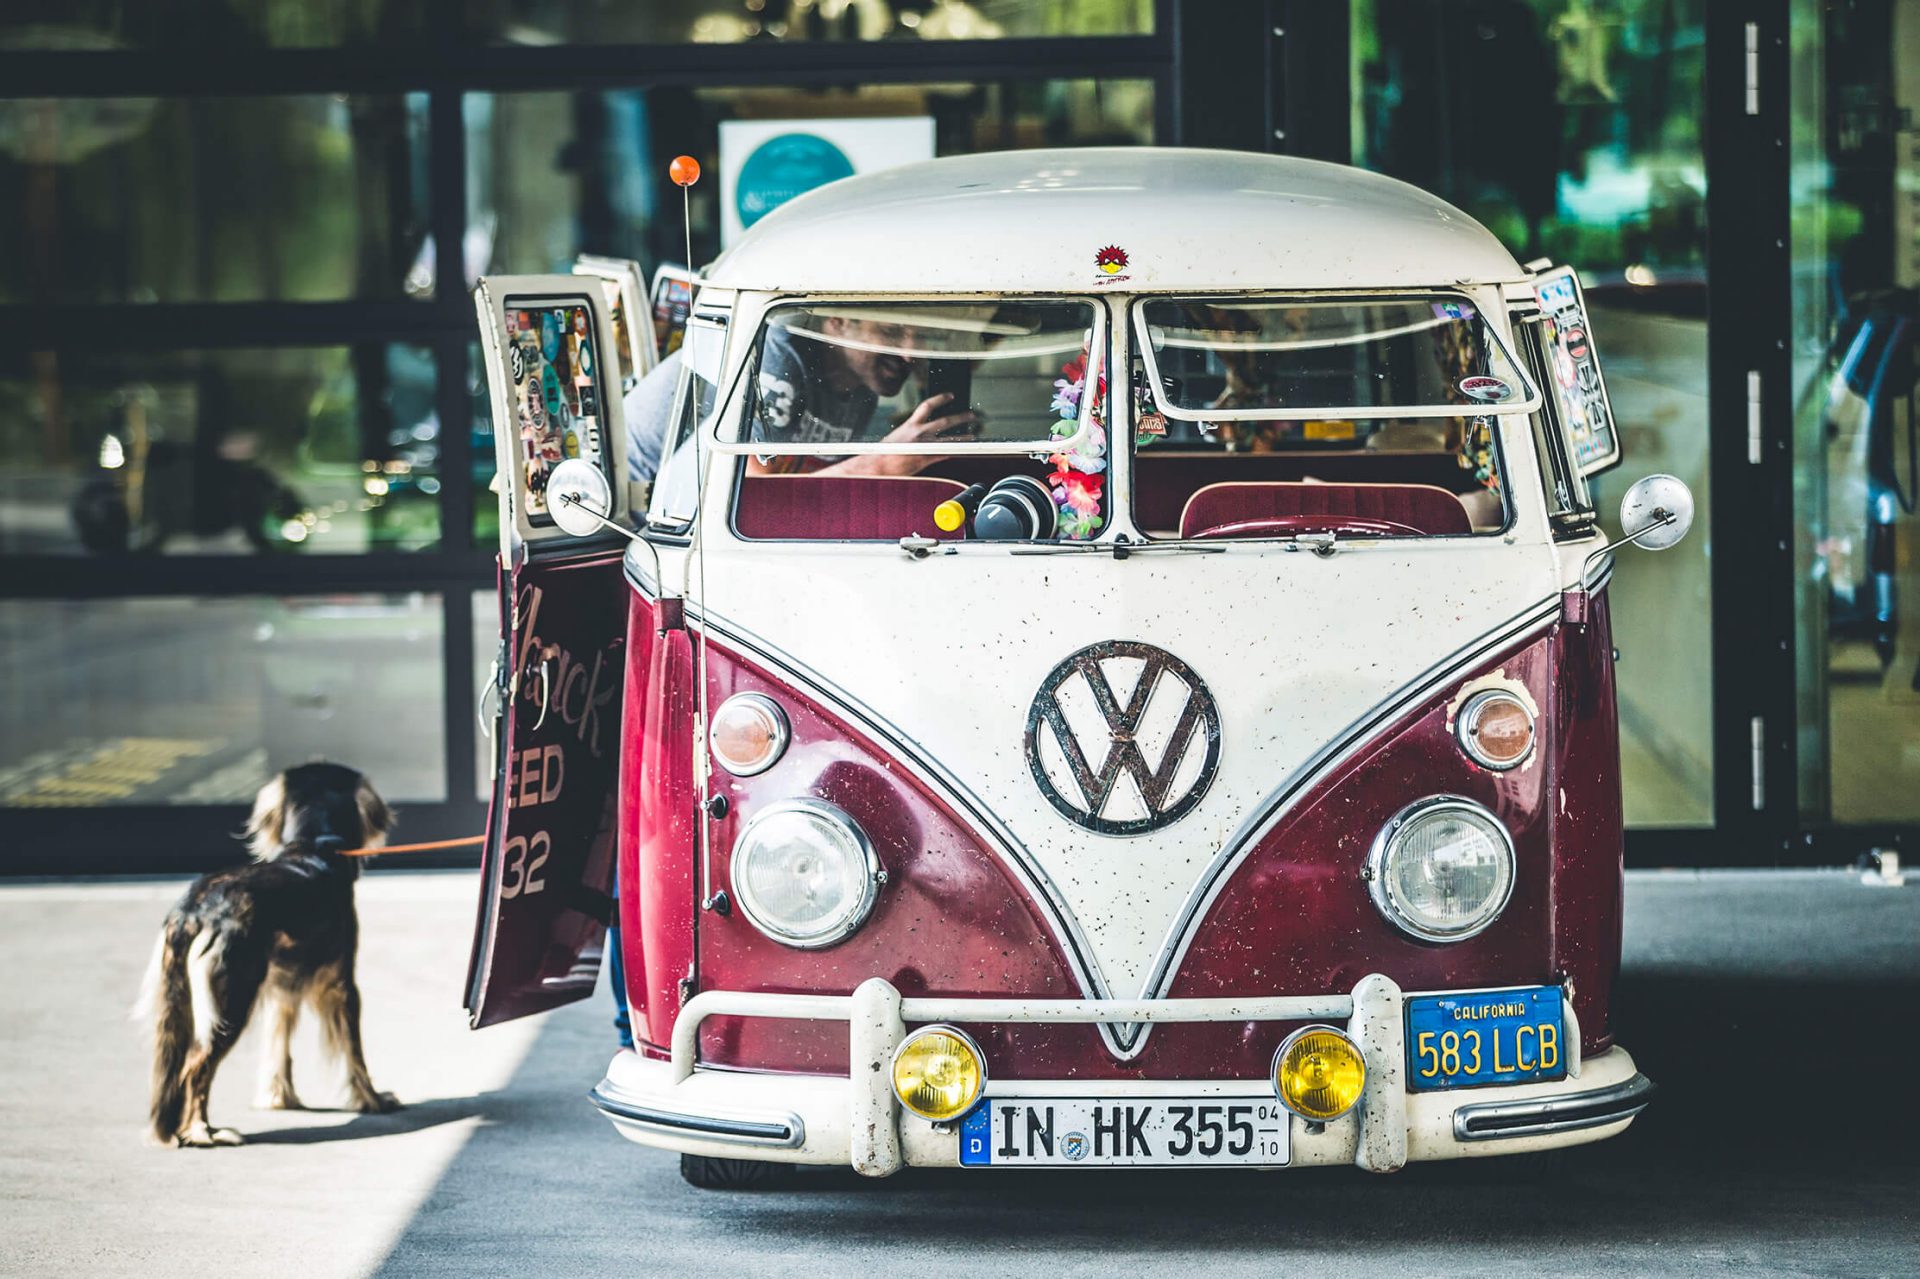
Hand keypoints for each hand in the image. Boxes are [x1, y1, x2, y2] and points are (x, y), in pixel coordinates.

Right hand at [846, 393, 975, 476]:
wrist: (878, 464)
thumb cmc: (883, 452)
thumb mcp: (895, 437)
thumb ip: (907, 434)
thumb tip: (912, 435)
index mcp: (911, 425)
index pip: (928, 405)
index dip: (941, 399)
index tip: (951, 395)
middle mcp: (920, 433)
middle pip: (945, 421)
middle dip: (960, 417)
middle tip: (971, 415)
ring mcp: (925, 446)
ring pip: (950, 439)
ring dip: (963, 437)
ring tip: (973, 436)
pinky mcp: (927, 459)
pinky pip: (946, 454)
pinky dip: (955, 452)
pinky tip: (962, 452)